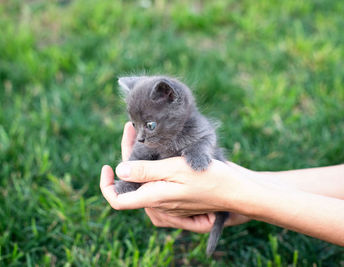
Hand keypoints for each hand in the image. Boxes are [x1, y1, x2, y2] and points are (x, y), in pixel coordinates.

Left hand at [100, 122, 250, 231]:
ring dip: (139, 158)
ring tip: (140, 131)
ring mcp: (167, 199)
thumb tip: (119, 171)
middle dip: (126, 157)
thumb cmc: (209, 178)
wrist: (236, 191)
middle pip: (131, 183)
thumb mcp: (174, 169)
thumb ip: (145, 172)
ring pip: (144, 180)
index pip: (118, 200)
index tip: (107, 166)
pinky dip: (152, 164)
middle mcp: (158, 201)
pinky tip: (156, 146)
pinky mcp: (176, 194)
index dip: (107, 185)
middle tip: (131, 129)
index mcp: (154, 197)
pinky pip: (157, 181)